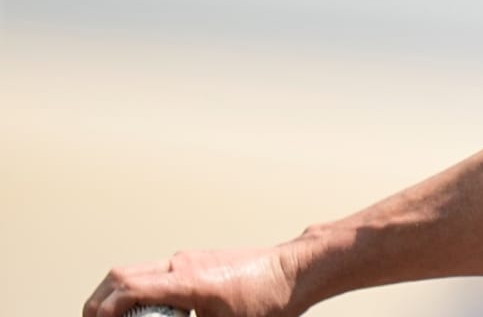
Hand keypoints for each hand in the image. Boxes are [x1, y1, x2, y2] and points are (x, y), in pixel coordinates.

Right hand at [83, 246, 300, 316]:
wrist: (296, 270)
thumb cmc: (270, 301)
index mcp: (187, 281)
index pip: (127, 290)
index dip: (102, 311)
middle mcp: (182, 264)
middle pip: (120, 275)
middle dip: (98, 301)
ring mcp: (189, 259)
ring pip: (135, 270)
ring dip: (116, 294)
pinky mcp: (197, 261)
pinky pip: (155, 272)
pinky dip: (137, 289)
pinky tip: (143, 312)